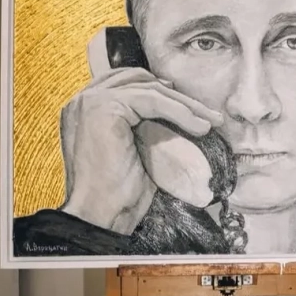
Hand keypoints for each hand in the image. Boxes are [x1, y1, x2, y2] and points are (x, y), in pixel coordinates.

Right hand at [59, 68, 222, 234]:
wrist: (102, 214)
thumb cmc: (119, 194)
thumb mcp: (135, 151)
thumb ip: (143, 128)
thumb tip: (174, 116)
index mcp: (87, 109)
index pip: (128, 84)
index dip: (160, 91)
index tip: (190, 107)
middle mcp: (84, 99)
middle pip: (140, 81)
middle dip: (178, 97)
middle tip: (209, 115)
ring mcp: (91, 101)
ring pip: (149, 90)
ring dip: (185, 105)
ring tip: (211, 122)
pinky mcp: (104, 107)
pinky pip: (152, 100)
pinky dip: (179, 112)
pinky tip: (199, 126)